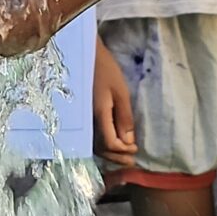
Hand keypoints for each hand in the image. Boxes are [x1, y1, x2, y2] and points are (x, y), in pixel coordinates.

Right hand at [93, 38, 136, 166]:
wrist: (83, 55)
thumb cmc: (105, 70)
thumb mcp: (121, 92)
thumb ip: (124, 117)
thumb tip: (129, 141)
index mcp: (98, 115)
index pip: (111, 143)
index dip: (124, 150)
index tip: (135, 148)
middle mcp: (87, 121)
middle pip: (100, 148)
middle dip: (117, 157)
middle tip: (131, 160)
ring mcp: (82, 119)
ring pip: (94, 144)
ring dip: (109, 153)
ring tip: (123, 155)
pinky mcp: (81, 116)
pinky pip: (90, 136)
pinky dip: (101, 144)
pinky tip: (110, 143)